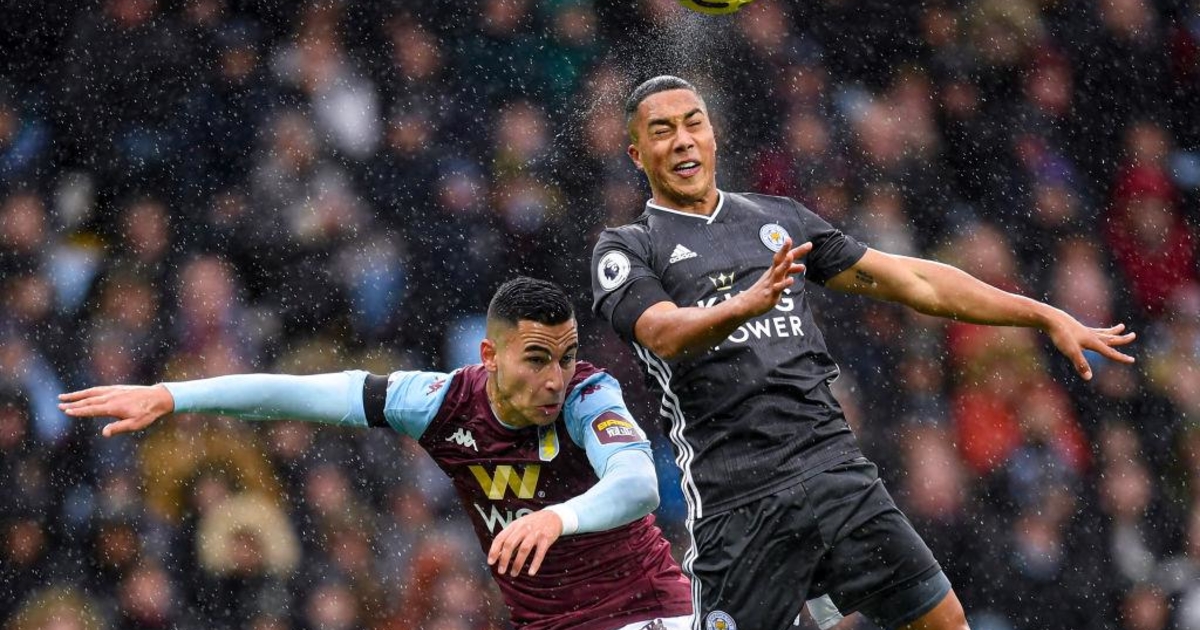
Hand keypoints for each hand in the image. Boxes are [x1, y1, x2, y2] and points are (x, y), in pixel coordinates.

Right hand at [58, 384, 175, 436]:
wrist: (158, 398)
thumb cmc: (147, 413)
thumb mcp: (135, 424)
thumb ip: (118, 428)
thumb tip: (103, 433)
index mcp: (113, 407)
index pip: (92, 409)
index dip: (78, 411)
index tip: (66, 411)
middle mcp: (111, 397)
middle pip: (88, 400)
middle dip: (73, 403)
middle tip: (59, 405)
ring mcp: (113, 391)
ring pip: (91, 392)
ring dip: (76, 395)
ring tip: (63, 397)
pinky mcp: (116, 388)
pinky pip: (98, 389)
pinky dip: (88, 391)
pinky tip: (82, 394)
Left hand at [486, 509, 563, 576]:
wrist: (553, 516)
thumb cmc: (533, 523)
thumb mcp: (519, 526)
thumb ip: (509, 537)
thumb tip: (498, 555)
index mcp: (514, 525)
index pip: (500, 538)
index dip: (494, 550)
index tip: (491, 562)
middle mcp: (523, 528)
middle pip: (510, 544)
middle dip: (504, 559)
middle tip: (501, 571)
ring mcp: (535, 533)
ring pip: (523, 549)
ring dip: (517, 563)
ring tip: (514, 574)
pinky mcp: (546, 538)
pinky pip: (540, 553)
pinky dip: (535, 563)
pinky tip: (531, 573)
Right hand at [738, 238, 812, 318]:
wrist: (746, 304)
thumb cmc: (764, 290)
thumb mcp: (778, 278)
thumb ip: (790, 271)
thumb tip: (802, 265)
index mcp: (775, 269)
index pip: (786, 257)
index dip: (797, 250)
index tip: (809, 244)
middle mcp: (773, 274)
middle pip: (779, 259)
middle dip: (785, 249)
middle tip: (789, 239)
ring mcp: (771, 283)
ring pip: (778, 272)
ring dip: (784, 264)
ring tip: (790, 256)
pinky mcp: (770, 294)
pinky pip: (777, 288)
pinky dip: (784, 284)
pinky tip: (791, 280)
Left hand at [1044, 318, 1135, 380]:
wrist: (1050, 318)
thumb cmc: (1061, 335)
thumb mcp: (1071, 351)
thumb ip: (1081, 364)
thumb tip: (1089, 377)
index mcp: (1093, 341)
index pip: (1110, 352)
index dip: (1121, 357)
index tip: (1132, 360)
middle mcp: (1091, 335)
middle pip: (1110, 338)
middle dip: (1122, 339)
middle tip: (1133, 335)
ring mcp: (1084, 330)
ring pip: (1103, 331)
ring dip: (1113, 331)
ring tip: (1122, 326)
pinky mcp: (1076, 327)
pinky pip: (1091, 330)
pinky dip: (1097, 330)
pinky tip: (1093, 331)